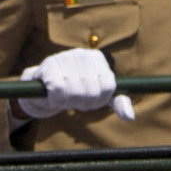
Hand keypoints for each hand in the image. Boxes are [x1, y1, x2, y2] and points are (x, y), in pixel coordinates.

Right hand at [15, 46, 132, 120]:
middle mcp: (83, 53)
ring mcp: (65, 57)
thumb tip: (130, 117)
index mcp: (98, 58)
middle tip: (72, 99)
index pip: (108, 88)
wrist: (39, 89)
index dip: (98, 101)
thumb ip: (117, 102)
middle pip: (92, 93)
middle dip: (82, 103)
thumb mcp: (99, 95)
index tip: (89, 99)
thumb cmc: (72, 92)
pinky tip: (52, 95)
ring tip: (62, 96)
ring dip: (67, 103)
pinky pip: (59, 91)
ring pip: (76, 93)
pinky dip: (55, 100)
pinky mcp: (49, 65)